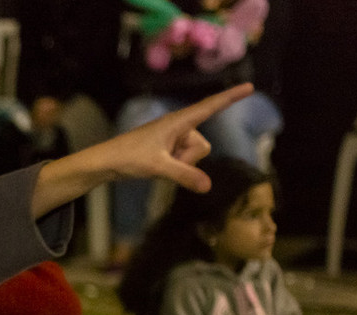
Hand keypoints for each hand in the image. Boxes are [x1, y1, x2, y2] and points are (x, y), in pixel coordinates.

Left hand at [33, 83, 253, 217]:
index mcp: (178, 121)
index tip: (250, 86)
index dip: (230, 97)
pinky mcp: (168, 149)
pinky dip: (176, 168)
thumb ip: (184, 175)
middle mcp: (179, 127)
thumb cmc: (129, 157)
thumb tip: (208, 186)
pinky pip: (184, 161)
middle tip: (164, 162)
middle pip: (203, 146)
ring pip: (194, 156)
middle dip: (189, 159)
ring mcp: (174, 139)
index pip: (210, 106)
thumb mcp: (158, 167)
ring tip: (157, 164)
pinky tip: (156, 167)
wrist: (106, 162)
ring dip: (181, 165)